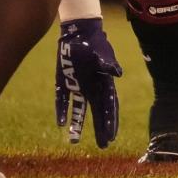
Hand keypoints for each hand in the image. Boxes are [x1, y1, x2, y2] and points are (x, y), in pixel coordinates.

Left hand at [55, 17, 122, 147]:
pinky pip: (63, 100)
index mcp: (104, 82)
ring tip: (74, 141)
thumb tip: (117, 73)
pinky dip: (62, 111)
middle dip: (101, 129)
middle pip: (98, 112)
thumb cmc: (92, 41)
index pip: (109, 106)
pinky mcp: (64, 82)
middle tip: (104, 146)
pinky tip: (60, 123)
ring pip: (80, 109)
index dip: (111, 122)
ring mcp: (79, 86)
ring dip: (78, 124)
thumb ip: (107, 63)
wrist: (78, 31)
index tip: (111, 137)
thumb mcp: (101, 53)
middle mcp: (93, 87)